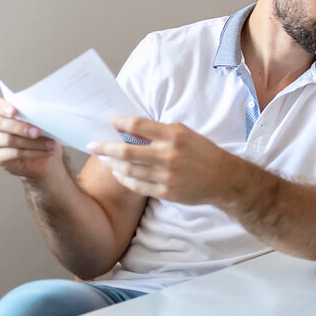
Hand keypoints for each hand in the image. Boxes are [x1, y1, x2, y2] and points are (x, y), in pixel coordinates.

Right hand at [0, 98, 61, 179]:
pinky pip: (14, 154)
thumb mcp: (38, 123)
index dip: (3, 107)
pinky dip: (33, 153)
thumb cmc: (37, 134)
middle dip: (21, 127)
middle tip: (38, 132)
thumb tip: (42, 114)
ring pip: (8, 140)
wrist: (41, 158)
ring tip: (50, 144)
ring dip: (32, 143)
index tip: (14, 112)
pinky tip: (45, 152)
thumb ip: (34, 116)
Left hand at [87, 117, 245, 205]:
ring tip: (103, 159)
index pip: (139, 125)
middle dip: (104, 147)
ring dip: (112, 164)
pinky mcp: (167, 192)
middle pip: (127, 151)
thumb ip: (161, 132)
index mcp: (174, 135)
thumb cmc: (203, 153)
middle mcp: (169, 155)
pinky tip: (118, 173)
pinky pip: (138, 186)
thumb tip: (132, 129)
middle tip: (91, 145)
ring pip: (129, 170)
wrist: (223, 179)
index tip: (109, 123)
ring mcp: (167, 175)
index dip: (120, 123)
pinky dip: (124, 179)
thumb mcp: (186, 134)